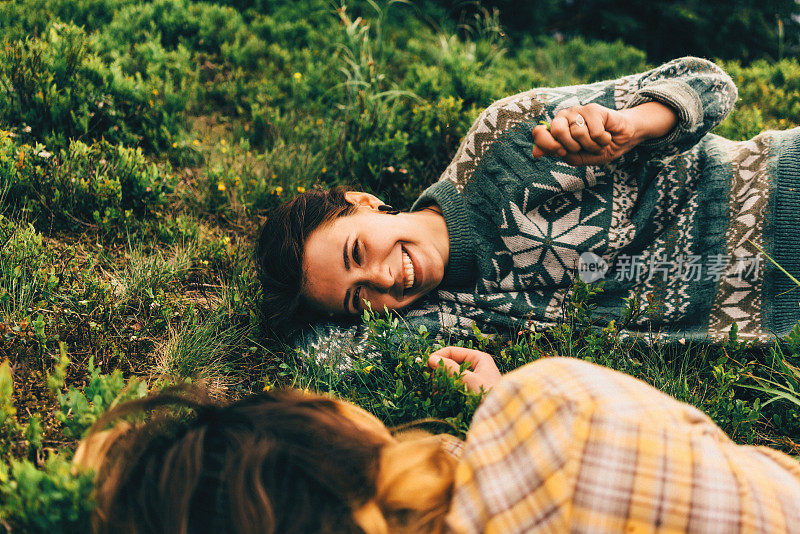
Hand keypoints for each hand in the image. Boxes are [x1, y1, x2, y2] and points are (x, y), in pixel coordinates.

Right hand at [427, 346, 501, 392]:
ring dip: (442, 382)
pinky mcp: (471, 390)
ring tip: (436, 391)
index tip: (426, 366)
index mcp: (478, 358)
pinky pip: (455, 385)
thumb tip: (432, 359)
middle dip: (440, 371)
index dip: (438, 356)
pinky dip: (447, 389)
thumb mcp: (469, 380)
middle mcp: (476, 366)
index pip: (452, 351)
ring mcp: (474, 378)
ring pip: (452, 374)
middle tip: (432, 382)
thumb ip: (450, 369)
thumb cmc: (489, 396)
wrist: (501, 418)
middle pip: (451, 362)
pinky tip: (442, 396)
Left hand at [532, 102, 674, 165]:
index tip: (561, 152)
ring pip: (578, 133)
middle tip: (583, 147)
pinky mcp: (594, 109)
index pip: (539, 132)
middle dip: (573, 146)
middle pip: (557, 131)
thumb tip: (535, 153)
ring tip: (597, 142)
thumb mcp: (576, 157)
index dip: (548, 145)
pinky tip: (606, 135)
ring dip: (592, 145)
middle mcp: (564, 116)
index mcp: (556, 129)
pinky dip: (602, 140)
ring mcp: (578, 110)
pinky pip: (595, 132)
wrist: (622, 140)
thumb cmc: (597, 148)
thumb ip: (556, 154)